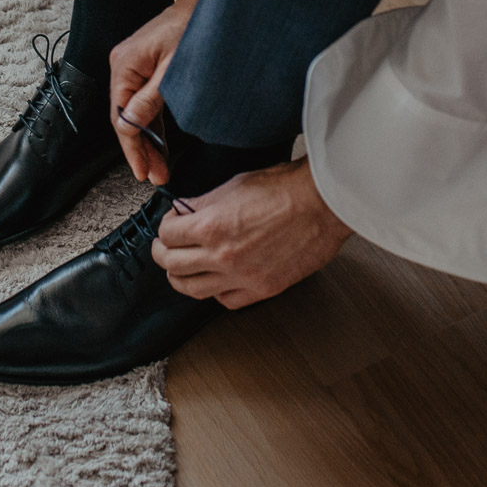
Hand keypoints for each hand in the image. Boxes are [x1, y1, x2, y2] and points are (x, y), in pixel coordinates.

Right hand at [110, 0, 211, 184]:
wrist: (205, 2)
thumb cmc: (193, 29)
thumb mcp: (175, 71)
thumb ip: (151, 100)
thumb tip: (131, 127)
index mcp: (124, 66)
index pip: (122, 118)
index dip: (132, 149)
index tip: (144, 173)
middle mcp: (122, 65)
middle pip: (126, 117)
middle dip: (140, 149)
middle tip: (154, 176)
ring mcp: (132, 65)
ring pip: (135, 112)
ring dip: (147, 139)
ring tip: (159, 167)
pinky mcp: (145, 66)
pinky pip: (143, 101)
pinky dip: (151, 122)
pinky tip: (160, 143)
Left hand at [152, 157, 351, 307]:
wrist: (323, 204)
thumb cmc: (286, 188)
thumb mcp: (234, 185)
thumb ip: (205, 203)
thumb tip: (186, 212)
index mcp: (211, 225)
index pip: (167, 234)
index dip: (165, 226)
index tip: (170, 223)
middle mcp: (222, 255)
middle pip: (171, 264)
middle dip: (163, 253)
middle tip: (166, 246)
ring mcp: (242, 276)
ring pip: (192, 289)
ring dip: (181, 277)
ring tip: (181, 267)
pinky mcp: (262, 289)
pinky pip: (225, 301)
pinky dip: (215, 292)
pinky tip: (216, 280)